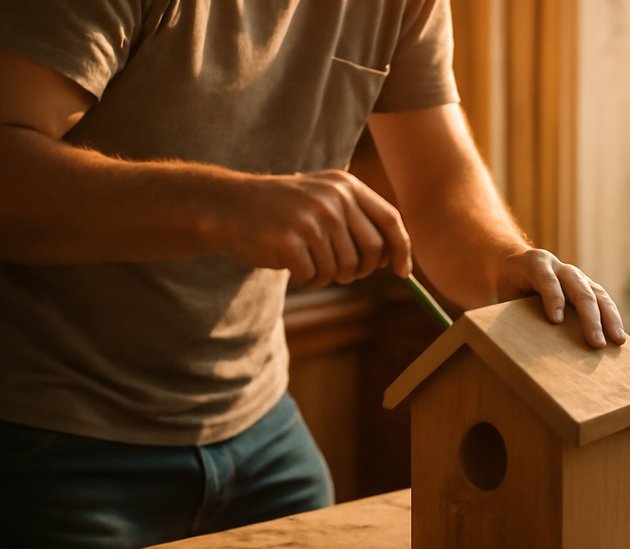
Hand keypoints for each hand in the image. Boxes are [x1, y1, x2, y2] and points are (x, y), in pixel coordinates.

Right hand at [219, 169, 411, 287]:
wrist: (226, 206)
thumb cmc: (279, 210)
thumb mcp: (321, 198)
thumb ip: (356, 218)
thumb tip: (394, 256)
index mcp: (345, 186)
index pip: (390, 220)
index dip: (402, 249)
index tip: (404, 273)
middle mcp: (333, 200)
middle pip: (371, 251)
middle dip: (360, 271)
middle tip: (341, 273)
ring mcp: (312, 219)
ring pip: (343, 268)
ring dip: (328, 276)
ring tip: (308, 264)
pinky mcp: (290, 241)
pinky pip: (315, 277)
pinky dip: (307, 280)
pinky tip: (293, 268)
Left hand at [496, 248, 625, 348]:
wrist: (511, 266)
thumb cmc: (504, 289)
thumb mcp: (498, 296)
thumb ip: (506, 313)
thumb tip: (504, 348)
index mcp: (534, 264)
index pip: (546, 279)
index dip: (552, 297)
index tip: (556, 320)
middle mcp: (558, 267)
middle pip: (578, 288)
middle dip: (589, 316)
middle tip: (595, 343)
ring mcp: (575, 276)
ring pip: (596, 293)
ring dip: (609, 318)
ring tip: (617, 341)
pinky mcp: (585, 286)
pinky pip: (602, 301)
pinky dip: (612, 318)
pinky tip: (618, 338)